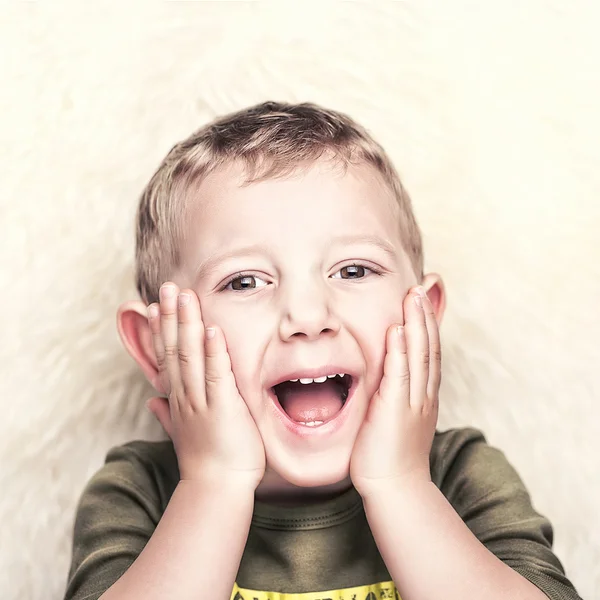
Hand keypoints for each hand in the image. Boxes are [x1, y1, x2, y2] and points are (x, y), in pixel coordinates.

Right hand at [145, 282, 265, 488]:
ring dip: (188, 324)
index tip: (157, 307)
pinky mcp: (223, 407)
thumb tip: (152, 401)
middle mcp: (186, 395)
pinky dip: (214, 351)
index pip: (166, 358)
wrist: (216, 489)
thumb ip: (167, 415)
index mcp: (179, 399)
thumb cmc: (206, 462)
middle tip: (168, 287)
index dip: (162, 331)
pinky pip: (217, 374)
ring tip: (184, 295)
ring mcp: (202, 400)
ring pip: (190, 355)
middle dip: (172, 317)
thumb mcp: (181, 433)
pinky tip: (212, 328)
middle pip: (175, 349)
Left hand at [350, 286, 439, 498]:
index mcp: (424, 395)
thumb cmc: (390, 455)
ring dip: (417, 323)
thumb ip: (395, 393)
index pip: (429, 351)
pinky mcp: (395, 411)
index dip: (428, 323)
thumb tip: (389, 377)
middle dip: (426, 315)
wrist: (395, 488)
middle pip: (428, 347)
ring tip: (413, 296)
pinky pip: (400, 375)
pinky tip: (397, 329)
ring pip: (419, 355)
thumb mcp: (398, 418)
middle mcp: (423, 394)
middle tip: (422, 285)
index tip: (423, 297)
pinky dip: (400, 351)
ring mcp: (412, 402)